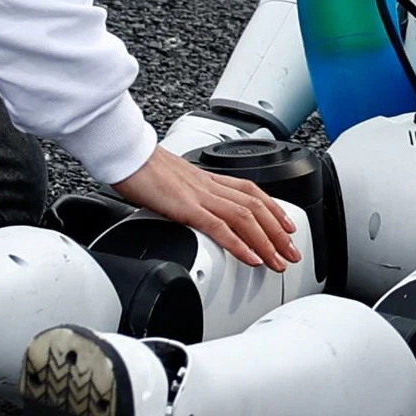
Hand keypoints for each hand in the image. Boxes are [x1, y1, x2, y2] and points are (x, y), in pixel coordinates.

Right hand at [107, 146, 299, 269]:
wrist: (123, 153)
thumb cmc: (139, 166)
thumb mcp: (169, 182)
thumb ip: (184, 195)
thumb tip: (185, 207)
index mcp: (206, 178)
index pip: (251, 191)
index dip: (273, 208)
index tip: (286, 226)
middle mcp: (209, 185)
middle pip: (256, 207)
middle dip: (278, 232)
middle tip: (292, 253)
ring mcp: (200, 195)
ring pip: (245, 217)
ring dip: (267, 241)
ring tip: (278, 262)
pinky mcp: (186, 207)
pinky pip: (219, 227)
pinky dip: (239, 244)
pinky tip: (251, 258)